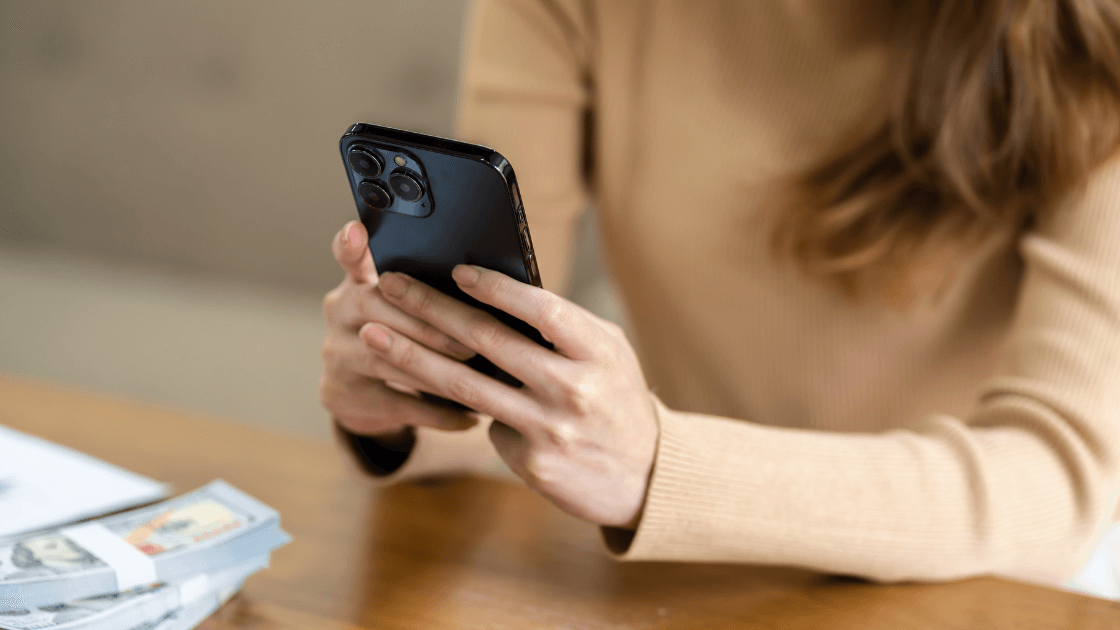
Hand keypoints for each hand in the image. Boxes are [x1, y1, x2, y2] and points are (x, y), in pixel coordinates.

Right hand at [319, 221, 479, 437]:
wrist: (363, 395)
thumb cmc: (404, 336)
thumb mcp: (405, 309)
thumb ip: (429, 292)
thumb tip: (492, 284)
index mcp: (358, 283)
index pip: (349, 256)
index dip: (352, 245)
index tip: (358, 230)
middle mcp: (339, 313)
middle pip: (377, 309)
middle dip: (429, 324)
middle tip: (473, 340)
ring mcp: (337, 355)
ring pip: (385, 357)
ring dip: (435, 368)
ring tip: (477, 377)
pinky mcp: (343, 395)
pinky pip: (396, 403)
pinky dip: (437, 413)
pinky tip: (470, 419)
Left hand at [363, 265, 658, 527]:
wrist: (645, 476)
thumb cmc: (619, 398)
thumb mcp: (608, 353)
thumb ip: (563, 327)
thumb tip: (497, 295)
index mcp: (597, 351)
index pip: (539, 309)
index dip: (495, 288)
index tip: (455, 271)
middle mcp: (573, 389)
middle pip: (487, 342)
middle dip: (430, 309)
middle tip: (389, 287)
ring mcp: (550, 429)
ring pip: (465, 387)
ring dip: (412, 357)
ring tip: (374, 336)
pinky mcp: (532, 464)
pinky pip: (486, 425)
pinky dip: (461, 406)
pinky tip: (431, 390)